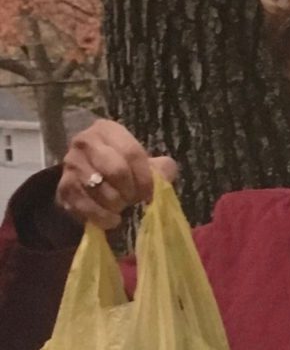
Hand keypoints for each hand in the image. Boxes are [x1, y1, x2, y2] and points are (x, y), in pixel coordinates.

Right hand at [56, 119, 177, 228]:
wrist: (88, 184)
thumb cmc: (122, 170)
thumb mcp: (143, 164)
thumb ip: (160, 168)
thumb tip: (165, 174)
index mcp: (107, 130)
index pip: (132, 153)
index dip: (145, 178)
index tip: (150, 194)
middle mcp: (85, 142)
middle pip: (117, 171)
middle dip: (130, 191)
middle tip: (133, 199)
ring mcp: (71, 164)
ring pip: (102, 191)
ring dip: (117, 205)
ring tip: (121, 206)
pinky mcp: (64, 187)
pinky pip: (88, 208)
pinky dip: (104, 218)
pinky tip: (112, 219)